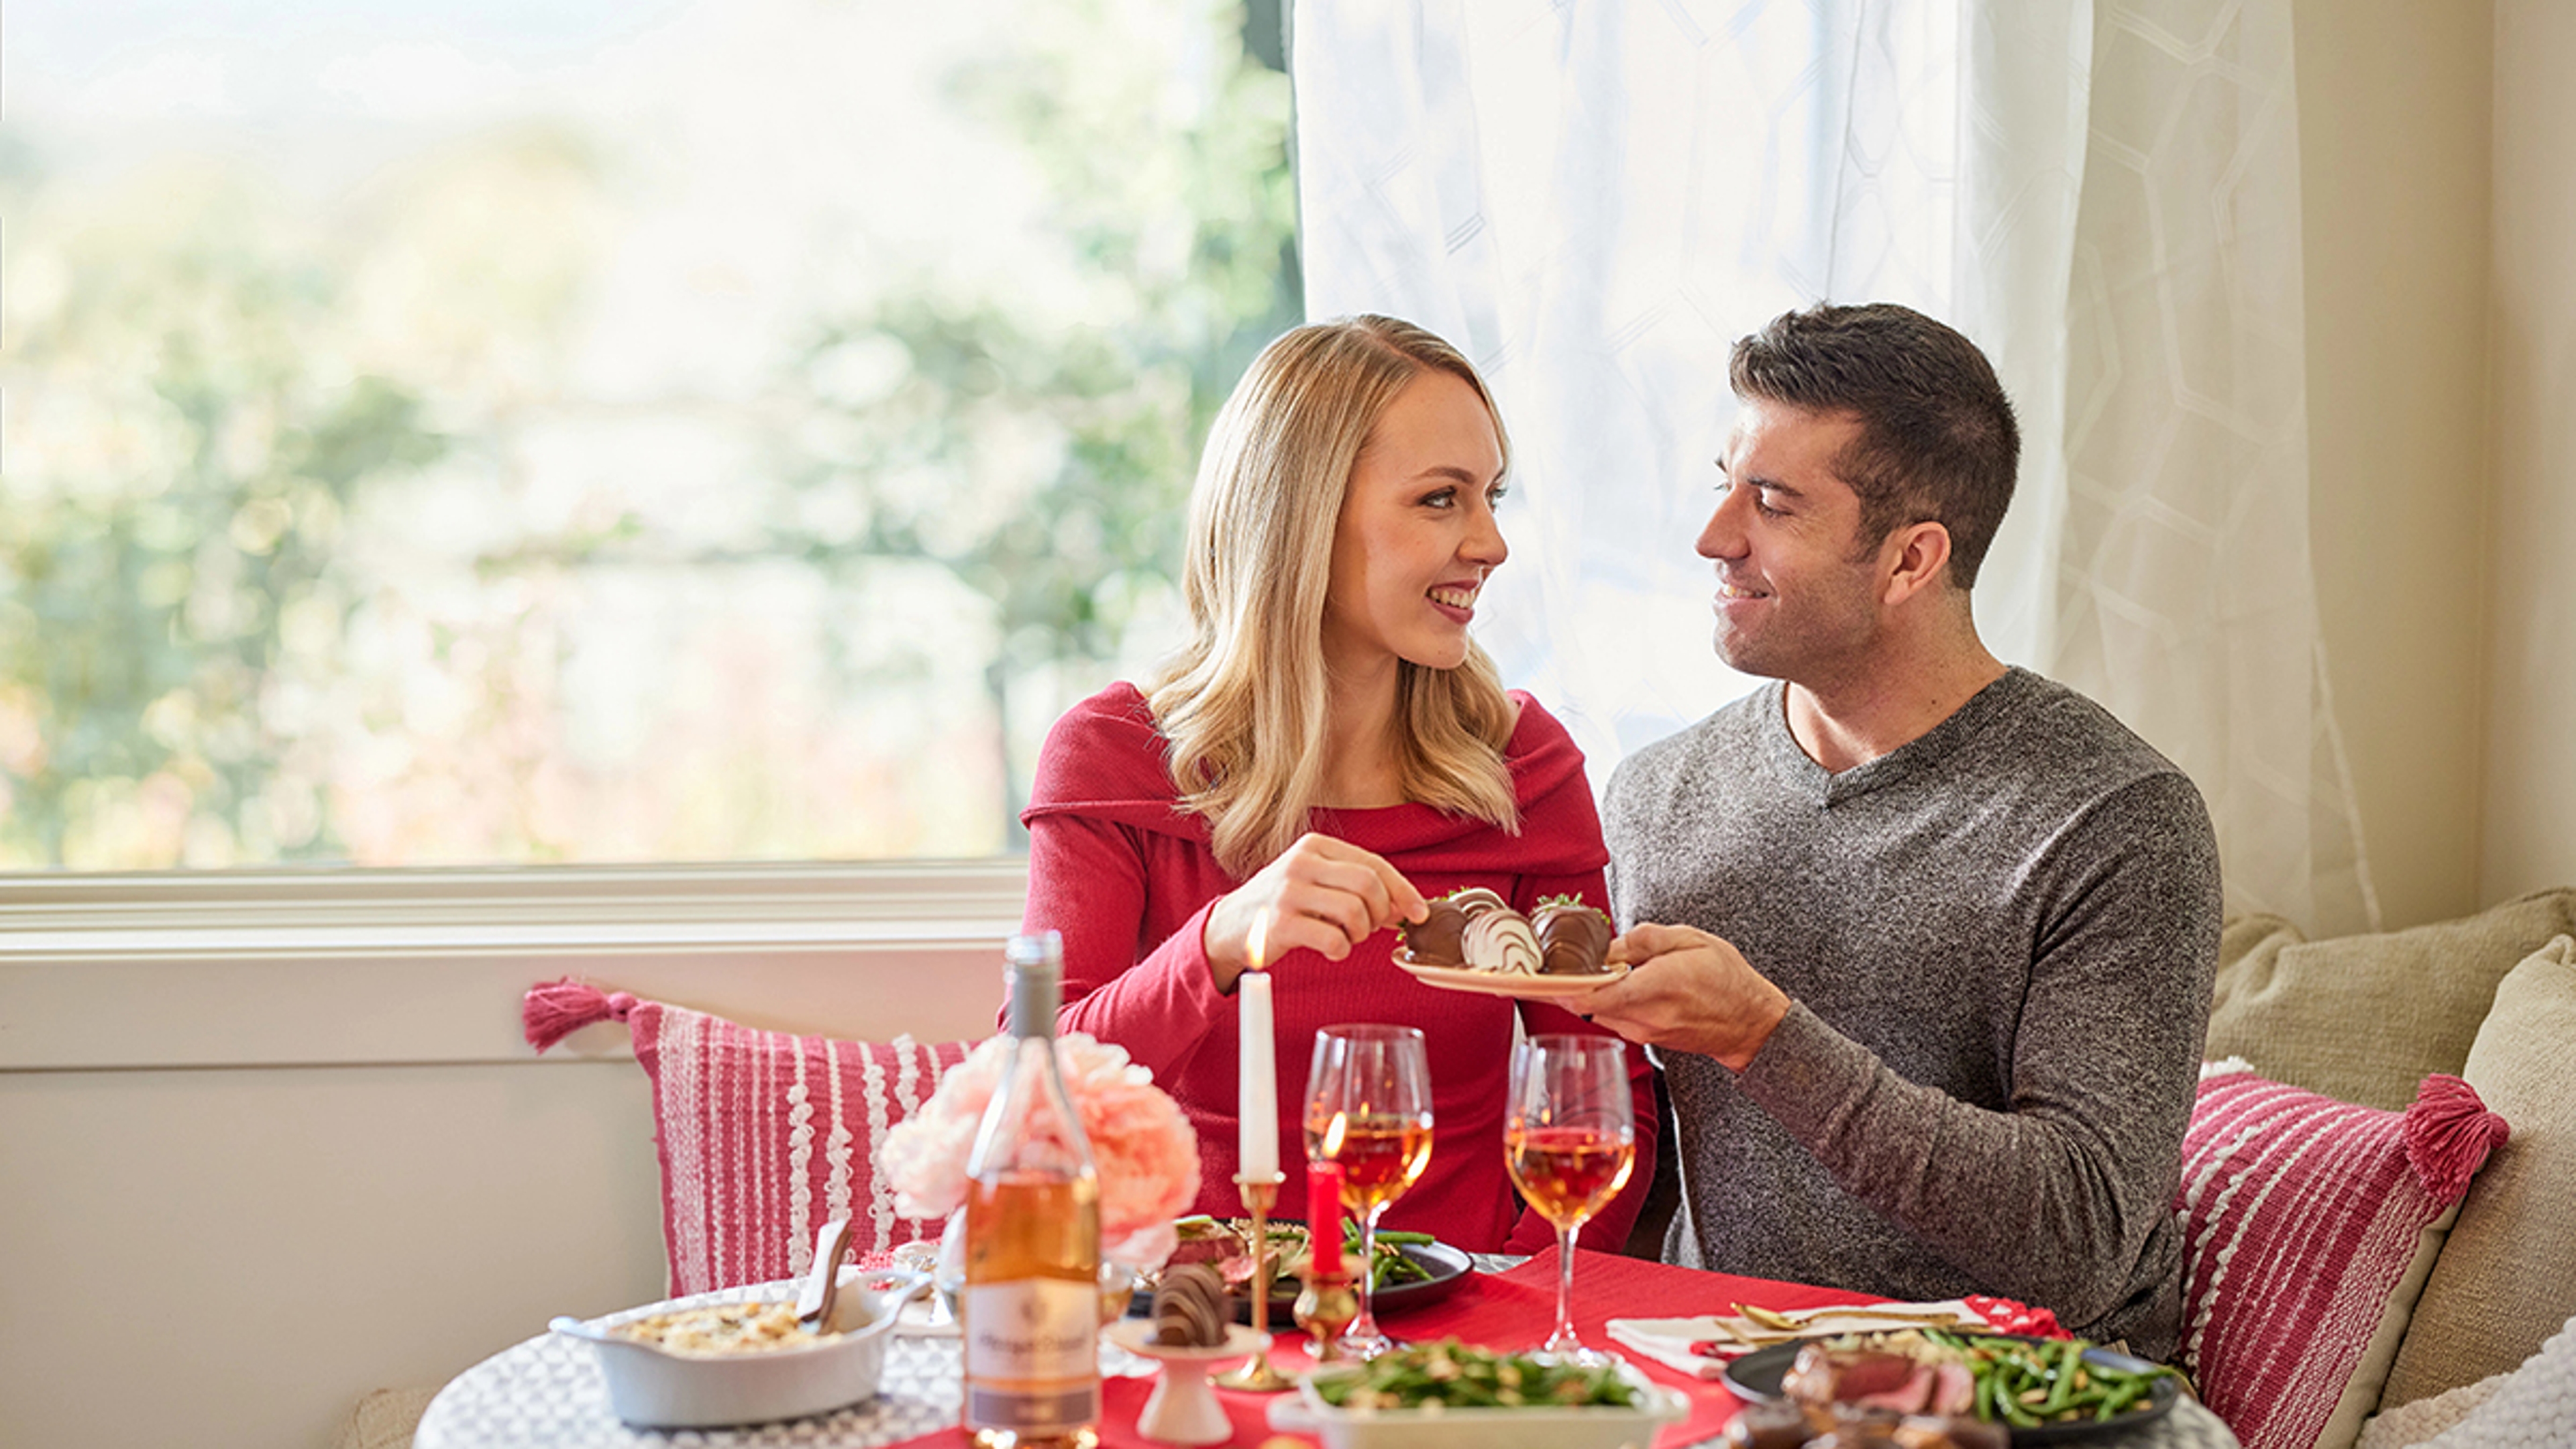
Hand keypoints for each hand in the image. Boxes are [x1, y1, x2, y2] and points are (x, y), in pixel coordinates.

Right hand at [1203, 833, 1427, 991]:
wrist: (1229, 927)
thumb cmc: (1282, 904)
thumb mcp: (1317, 882)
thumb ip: (1357, 887)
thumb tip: (1405, 906)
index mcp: (1315, 846)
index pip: (1374, 863)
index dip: (1403, 890)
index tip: (1419, 912)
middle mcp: (1301, 862)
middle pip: (1369, 885)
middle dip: (1381, 913)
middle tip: (1371, 928)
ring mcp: (1288, 892)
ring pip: (1354, 911)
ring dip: (1361, 933)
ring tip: (1347, 938)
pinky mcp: (1279, 924)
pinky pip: (1334, 939)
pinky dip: (1342, 951)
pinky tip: (1331, 950)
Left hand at [1563, 922, 1790, 1070]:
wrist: (1749, 1024)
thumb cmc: (1726, 979)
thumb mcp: (1691, 940)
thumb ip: (1645, 939)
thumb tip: (1610, 946)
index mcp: (1657, 987)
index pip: (1596, 994)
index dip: (1563, 985)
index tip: (1540, 975)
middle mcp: (1646, 1017)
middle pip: (1587, 1004)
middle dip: (1569, 983)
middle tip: (1555, 961)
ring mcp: (1644, 1032)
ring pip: (1597, 1011)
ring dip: (1588, 992)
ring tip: (1587, 968)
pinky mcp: (1646, 1038)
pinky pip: (1613, 1018)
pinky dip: (1605, 1001)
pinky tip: (1614, 983)